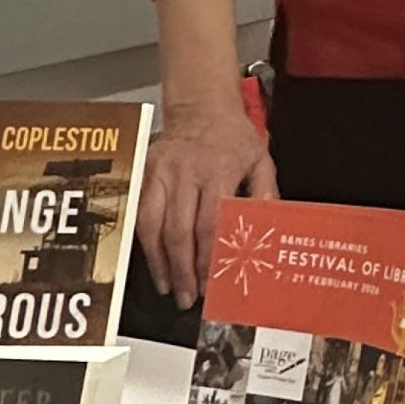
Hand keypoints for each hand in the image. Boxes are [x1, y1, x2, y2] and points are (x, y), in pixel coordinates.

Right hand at [138, 100, 277, 307]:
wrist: (201, 108)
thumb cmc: (232, 137)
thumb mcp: (260, 159)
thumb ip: (265, 193)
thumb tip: (266, 230)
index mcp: (220, 169)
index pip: (212, 223)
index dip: (209, 258)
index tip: (212, 283)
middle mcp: (187, 171)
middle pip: (180, 231)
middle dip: (183, 270)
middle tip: (188, 296)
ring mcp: (161, 171)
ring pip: (153, 226)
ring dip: (160, 263)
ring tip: (168, 286)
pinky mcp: (143, 172)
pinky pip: (138, 214)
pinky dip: (143, 243)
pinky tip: (152, 261)